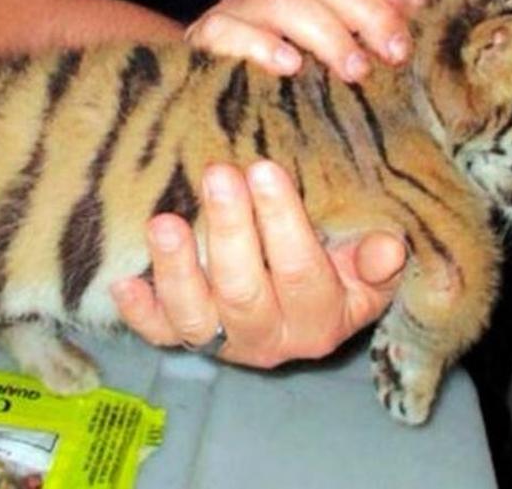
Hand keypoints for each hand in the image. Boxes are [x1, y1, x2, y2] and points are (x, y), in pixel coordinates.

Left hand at [111, 160, 405, 368]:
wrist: (307, 310)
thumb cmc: (339, 268)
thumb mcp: (367, 268)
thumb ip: (375, 260)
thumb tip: (388, 246)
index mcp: (321, 320)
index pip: (300, 273)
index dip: (282, 223)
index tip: (265, 170)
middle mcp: (270, 340)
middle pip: (244, 292)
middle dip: (229, 232)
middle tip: (218, 174)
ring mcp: (223, 342)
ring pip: (194, 318)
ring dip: (176, 269)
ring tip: (164, 222)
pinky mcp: (184, 340)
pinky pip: (158, 333)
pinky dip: (139, 311)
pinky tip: (124, 279)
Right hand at [185, 0, 425, 82]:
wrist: (196, 88)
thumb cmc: (270, 79)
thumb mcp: (320, 59)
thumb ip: (357, 46)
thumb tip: (408, 50)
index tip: (417, 12)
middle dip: (369, 13)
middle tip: (393, 54)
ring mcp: (238, 8)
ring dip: (328, 33)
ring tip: (354, 70)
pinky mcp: (207, 37)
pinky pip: (231, 31)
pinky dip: (263, 46)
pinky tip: (289, 68)